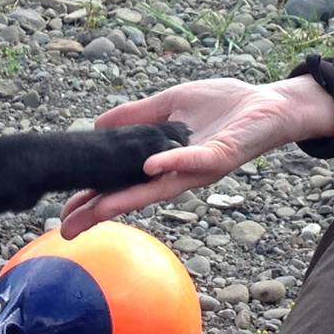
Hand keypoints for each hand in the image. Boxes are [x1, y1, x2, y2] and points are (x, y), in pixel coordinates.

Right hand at [59, 76, 333, 237]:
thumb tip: (97, 124)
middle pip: (132, 196)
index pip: (121, 183)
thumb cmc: (225, 106)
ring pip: (158, 188)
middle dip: (99, 212)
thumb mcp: (171, 105)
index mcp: (164, 162)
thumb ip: (137, 116)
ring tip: (97, 209)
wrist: (270, 104)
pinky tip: (149, 167)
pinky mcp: (220, 156)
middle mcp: (178, 173)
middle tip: (67, 228)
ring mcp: (198, 168)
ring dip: (127, 198)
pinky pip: (194, 161)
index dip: (93, 197)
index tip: (63, 212)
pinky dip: (172, 163)